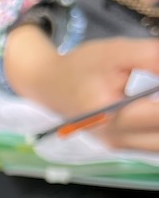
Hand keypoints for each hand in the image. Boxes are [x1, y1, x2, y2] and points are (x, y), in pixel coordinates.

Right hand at [5, 28, 158, 150]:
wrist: (49, 84)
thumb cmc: (80, 67)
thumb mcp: (116, 52)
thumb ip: (151, 57)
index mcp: (115, 117)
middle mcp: (118, 138)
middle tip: (155, 87)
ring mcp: (119, 145)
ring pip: (158, 145)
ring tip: (152, 97)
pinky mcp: (121, 144)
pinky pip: (152, 143)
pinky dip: (157, 127)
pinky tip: (152, 109)